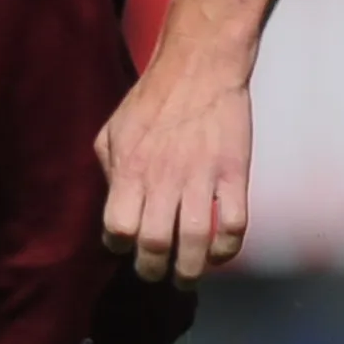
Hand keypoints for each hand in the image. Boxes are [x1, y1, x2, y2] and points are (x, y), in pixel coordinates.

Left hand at [97, 58, 252, 285]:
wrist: (200, 66)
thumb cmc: (152, 97)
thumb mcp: (114, 128)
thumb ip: (109, 168)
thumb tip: (113, 202)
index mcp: (129, 169)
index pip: (117, 229)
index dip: (119, 246)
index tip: (127, 247)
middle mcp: (163, 179)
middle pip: (155, 245)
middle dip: (153, 270)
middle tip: (158, 273)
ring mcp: (201, 178)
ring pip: (196, 243)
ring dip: (191, 270)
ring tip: (188, 277)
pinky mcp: (233, 174)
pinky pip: (234, 225)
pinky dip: (228, 249)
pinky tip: (220, 252)